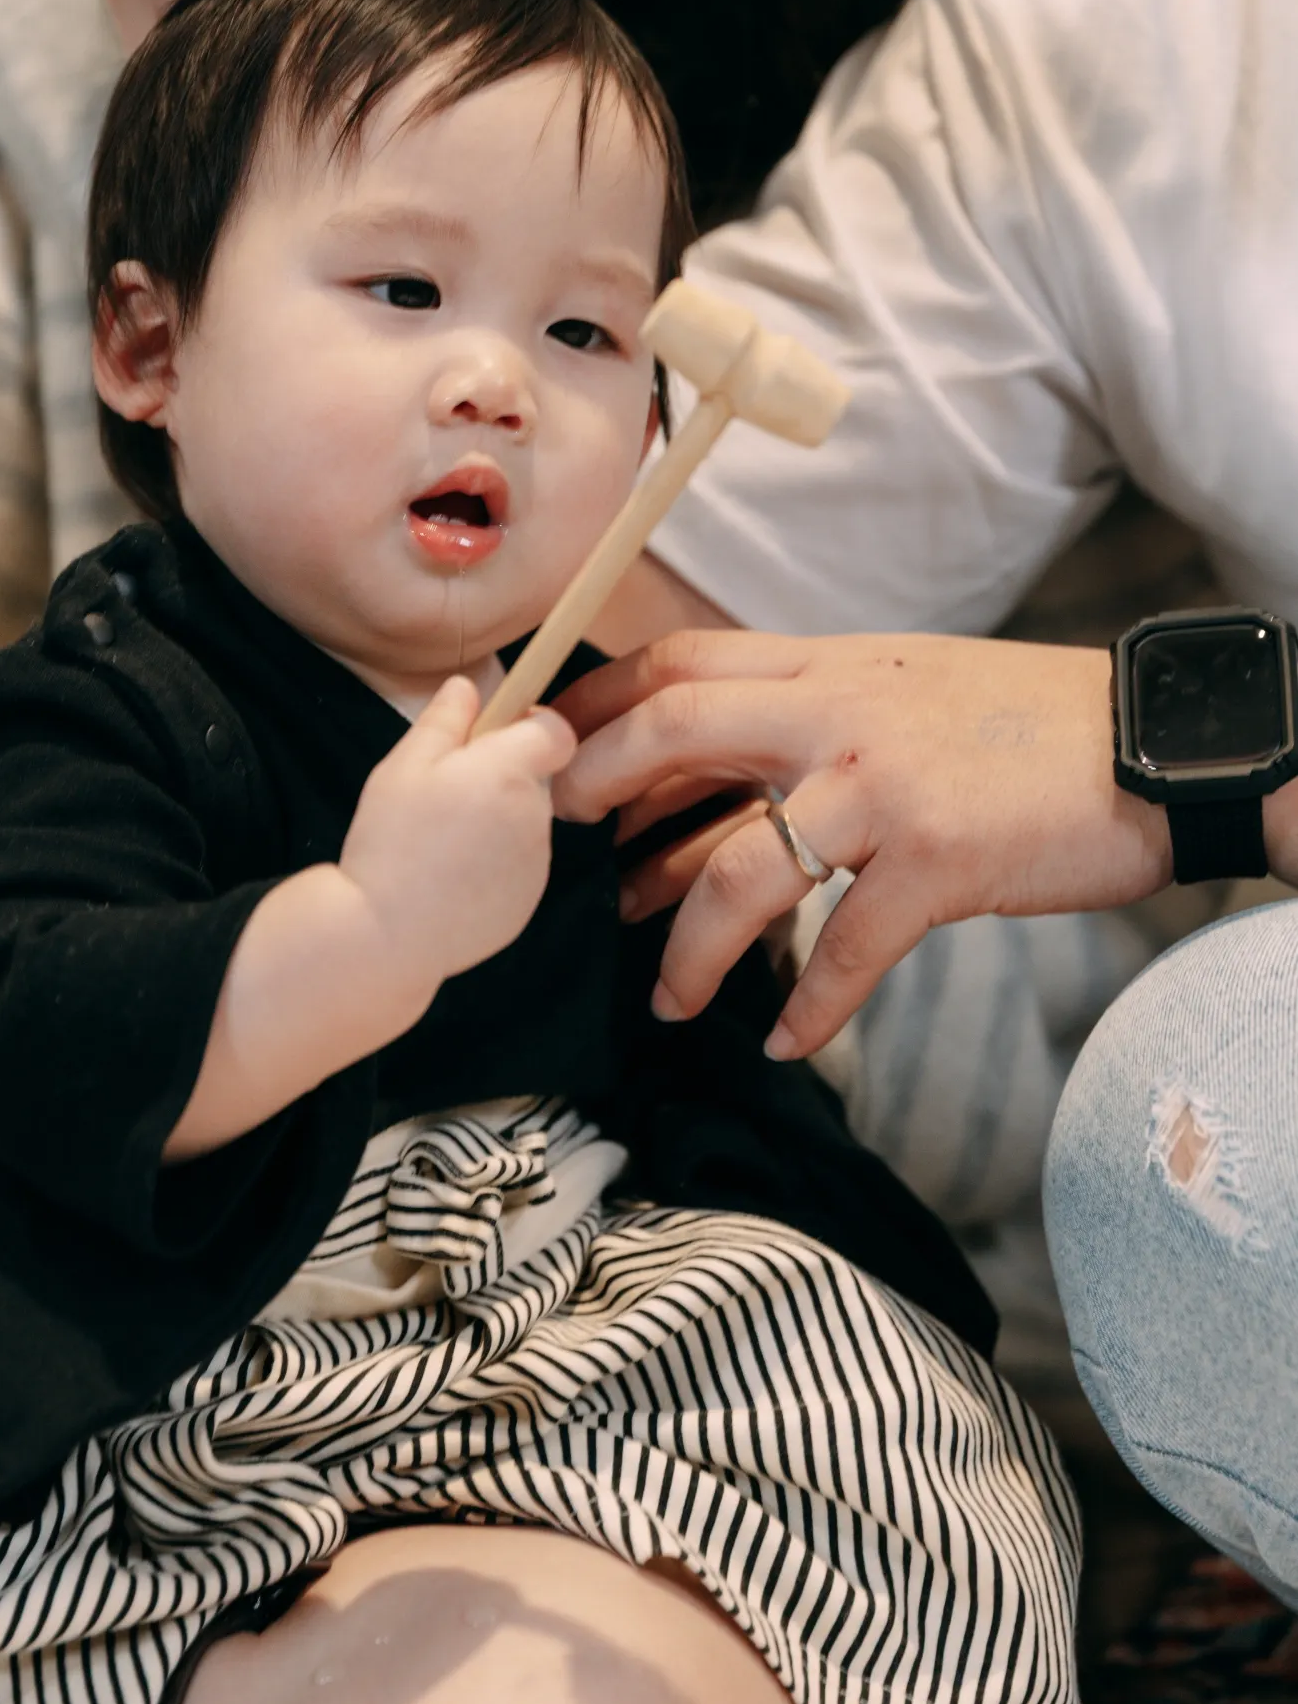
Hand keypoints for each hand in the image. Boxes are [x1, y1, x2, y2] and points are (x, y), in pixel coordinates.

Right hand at [341, 675, 575, 994]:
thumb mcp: (404, 766)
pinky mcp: (529, 901)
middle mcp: (536, 814)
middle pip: (538, 776)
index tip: (493, 736)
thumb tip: (469, 685)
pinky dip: (496, 863)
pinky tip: (452, 876)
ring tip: (444, 841)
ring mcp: (538, 862)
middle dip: (505, 775)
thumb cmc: (391, 840)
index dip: (531, 725)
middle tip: (449, 794)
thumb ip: (444, 719)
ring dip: (500, 819)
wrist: (389, 933)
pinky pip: (520, 864)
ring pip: (528, 821)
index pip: (557, 730)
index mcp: (510, 771)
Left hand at [554, 630, 1172, 1057]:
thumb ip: (814, 710)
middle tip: (563, 860)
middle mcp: (841, 714)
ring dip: (690, 947)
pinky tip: (787, 1042)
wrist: (1156, 745)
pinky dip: (810, 1006)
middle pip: (678, 735)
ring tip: (670, 1001)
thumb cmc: (1026, 725)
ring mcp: (885, 788)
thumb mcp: (905, 685)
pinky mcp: (937, 862)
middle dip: (599, 793)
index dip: (602, 701)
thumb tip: (717, 762)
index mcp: (830, 666)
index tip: (547, 745)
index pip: (682, 661)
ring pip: (742, 869)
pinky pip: (846, 948)